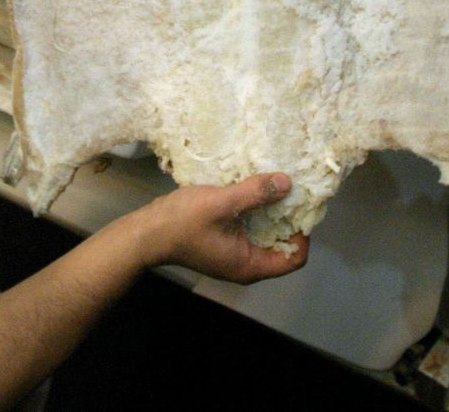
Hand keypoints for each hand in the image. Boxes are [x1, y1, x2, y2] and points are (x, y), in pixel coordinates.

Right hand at [131, 173, 309, 283]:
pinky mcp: (223, 242)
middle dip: (288, 218)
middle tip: (291, 189)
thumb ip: (256, 193)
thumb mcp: (222, 203)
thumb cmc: (183, 222)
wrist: (146, 232)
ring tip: (274, 184)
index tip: (300, 206)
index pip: (294, 258)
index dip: (303, 233)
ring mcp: (233, 254)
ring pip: (265, 234)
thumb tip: (288, 183)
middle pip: (282, 245)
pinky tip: (251, 189)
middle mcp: (245, 264)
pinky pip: (249, 229)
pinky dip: (255, 212)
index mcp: (250, 264)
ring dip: (271, 212)